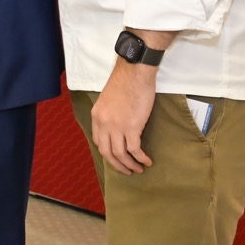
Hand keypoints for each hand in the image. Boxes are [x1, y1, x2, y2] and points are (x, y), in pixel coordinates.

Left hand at [91, 59, 157, 174]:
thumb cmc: (124, 83)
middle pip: (107, 151)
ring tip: (138, 169)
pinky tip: (147, 161)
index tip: (116, 157)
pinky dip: (141, 158)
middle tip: (126, 170)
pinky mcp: (132, 127)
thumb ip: (108, 114)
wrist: (134, 73)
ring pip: (120, 153)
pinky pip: (135, 149)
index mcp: (97, 116)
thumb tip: (116, 126)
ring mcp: (117, 126)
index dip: (107, 152)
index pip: (98, 141)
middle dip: (117, 164)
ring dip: (130, 164)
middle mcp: (103, 123)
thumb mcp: (108, 100)